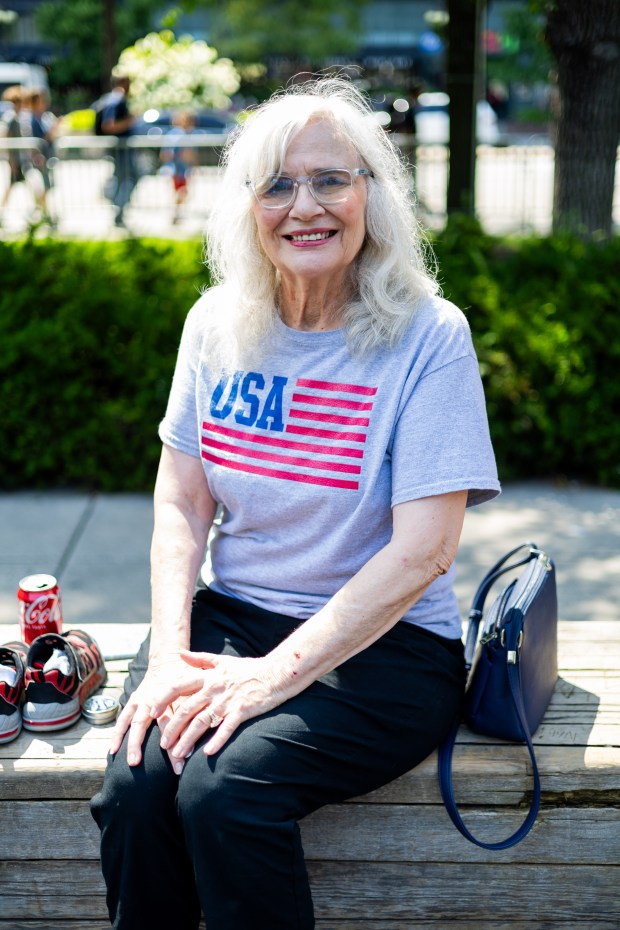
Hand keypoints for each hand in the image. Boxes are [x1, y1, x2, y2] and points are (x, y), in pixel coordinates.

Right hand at [109, 654, 212, 766]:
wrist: (168, 662)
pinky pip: (122, 719)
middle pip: (149, 725)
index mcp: (170, 696)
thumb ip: (191, 714)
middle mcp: (152, 699)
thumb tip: (193, 740)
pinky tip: (113, 750)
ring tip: (132, 763)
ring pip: (133, 723)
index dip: (177, 742)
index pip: (173, 723)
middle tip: (149, 765)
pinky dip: (117, 733)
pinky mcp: (132, 701)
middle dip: (147, 746)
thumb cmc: (185, 680)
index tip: (182, 763)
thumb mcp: (193, 691)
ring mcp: (140, 700)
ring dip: (131, 743)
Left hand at [153, 650, 282, 763]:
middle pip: (187, 709)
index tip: (152, 713)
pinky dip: (216, 740)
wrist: (276, 673)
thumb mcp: (222, 661)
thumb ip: (199, 659)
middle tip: (163, 746)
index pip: (179, 687)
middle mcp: (215, 688)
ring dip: (188, 739)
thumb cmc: (248, 669)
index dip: (163, 699)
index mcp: (208, 676)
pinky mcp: (242, 711)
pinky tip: (207, 753)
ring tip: (178, 755)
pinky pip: (226, 728)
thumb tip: (180, 654)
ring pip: (202, 722)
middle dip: (172, 729)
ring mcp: (228, 700)